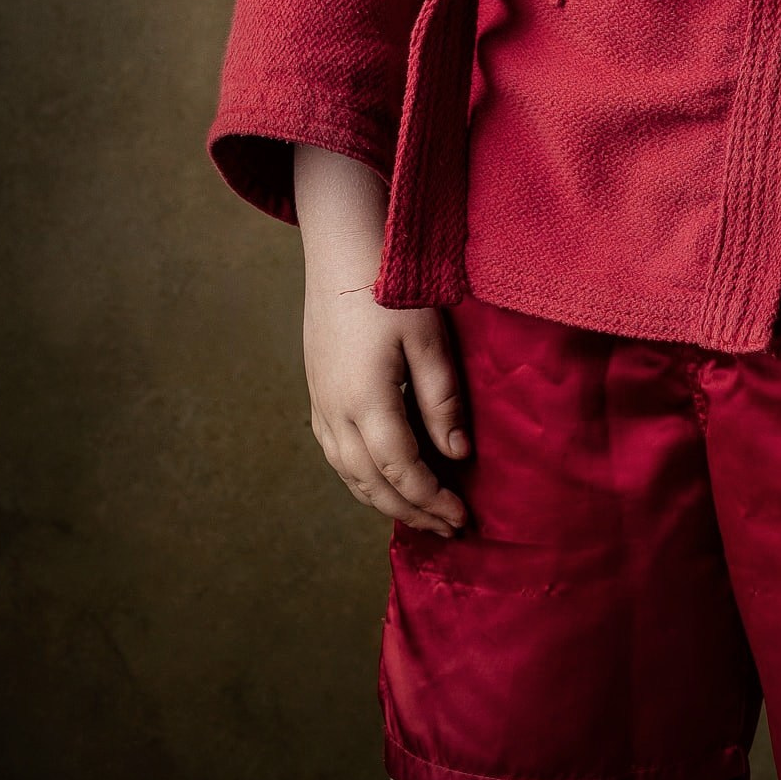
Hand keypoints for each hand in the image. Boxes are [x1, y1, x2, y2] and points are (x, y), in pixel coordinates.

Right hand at [295, 145, 470, 537]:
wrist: (342, 252)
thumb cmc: (391, 289)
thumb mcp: (428, 339)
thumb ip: (441, 399)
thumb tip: (458, 455)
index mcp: (366, 402)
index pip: (402, 471)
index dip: (433, 499)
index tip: (463, 516)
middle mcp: (336, 414)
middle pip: (372, 485)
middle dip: (413, 511)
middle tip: (449, 526)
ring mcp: (321, 406)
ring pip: (349, 476)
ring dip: (385, 502)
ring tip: (421, 514)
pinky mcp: (317, 395)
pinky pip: (336, 457)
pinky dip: (361, 481)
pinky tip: (382, 482)